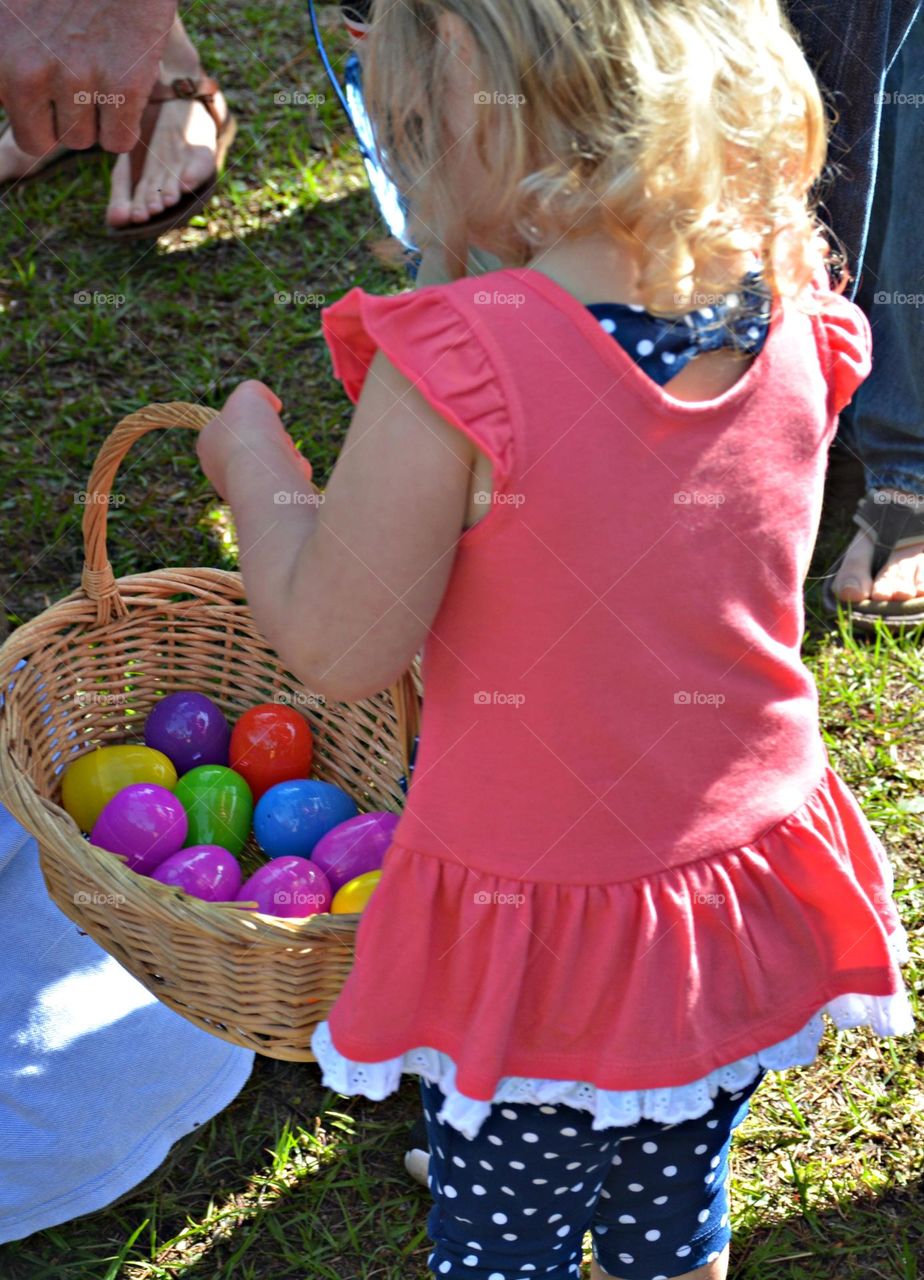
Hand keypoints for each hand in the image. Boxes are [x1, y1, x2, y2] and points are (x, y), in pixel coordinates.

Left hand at [0, 0, 176, 154]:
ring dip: (94, 116)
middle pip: (39, 141)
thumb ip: (7, 63)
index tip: (47, 82)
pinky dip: (125, 123)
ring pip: (82, 141)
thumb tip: (12, 101)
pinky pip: (119, 141)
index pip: (9, 121)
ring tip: (99, 69)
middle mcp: (26, 71)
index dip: (33, 107)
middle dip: (57, 122)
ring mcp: (74, 79)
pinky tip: (124, 83)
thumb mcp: (11, 14)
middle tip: (74, 85)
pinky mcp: (121, 86)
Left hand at [197, 380, 310, 500]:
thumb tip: (273, 404)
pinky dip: (295, 475)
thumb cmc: (249, 433)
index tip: (262, 420)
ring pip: (274, 465)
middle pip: (258, 446)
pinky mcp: (264, 506)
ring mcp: (243, 492)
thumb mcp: (249, 394)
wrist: (262, 476)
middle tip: (279, 439)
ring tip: (289, 458)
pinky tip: (296, 474)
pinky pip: (285, 484)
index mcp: (208, 445)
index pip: (234, 428)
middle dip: (276, 440)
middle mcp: (221, 472)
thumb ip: (256, 390)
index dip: (254, 420)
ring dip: (289, 457)